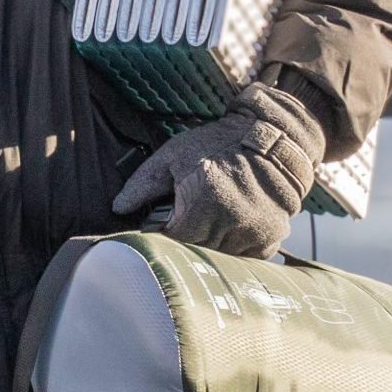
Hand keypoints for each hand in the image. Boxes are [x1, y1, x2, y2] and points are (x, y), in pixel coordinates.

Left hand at [111, 83, 316, 258]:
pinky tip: (233, 218)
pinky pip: (244, 253)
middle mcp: (231, 220)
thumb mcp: (172, 156)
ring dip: (212, 238)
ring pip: (219, 253)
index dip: (168, 226)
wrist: (273, 138)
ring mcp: (254, 231)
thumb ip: (142, 185)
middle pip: (196, 247)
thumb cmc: (217, 144)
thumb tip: (118, 209)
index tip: (170, 214)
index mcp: (203, 201)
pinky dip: (235, 242)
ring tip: (215, 210)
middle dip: (189, 231)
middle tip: (194, 208)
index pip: (173, 236)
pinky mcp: (272, 236)